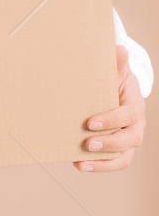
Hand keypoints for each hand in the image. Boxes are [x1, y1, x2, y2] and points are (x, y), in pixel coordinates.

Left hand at [77, 45, 145, 171]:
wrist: (117, 93)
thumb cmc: (114, 82)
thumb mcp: (116, 72)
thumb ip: (117, 64)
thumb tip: (119, 49)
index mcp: (135, 106)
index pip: (129, 115)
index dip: (112, 120)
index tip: (90, 122)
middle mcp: (136, 126)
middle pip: (131, 139)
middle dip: (110, 143)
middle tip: (88, 143)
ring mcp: (128, 139)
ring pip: (124, 156)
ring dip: (104, 161)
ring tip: (82, 161)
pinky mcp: (119, 150)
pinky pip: (115, 162)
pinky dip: (99, 166)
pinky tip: (79, 164)